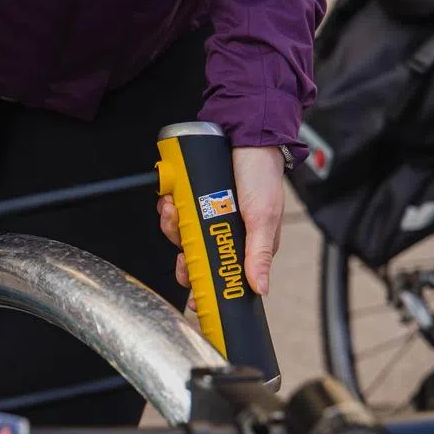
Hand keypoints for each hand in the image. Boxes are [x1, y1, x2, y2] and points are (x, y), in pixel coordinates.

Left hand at [158, 146, 284, 310]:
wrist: (247, 135)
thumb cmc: (263, 175)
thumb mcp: (264, 217)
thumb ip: (259, 253)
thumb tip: (261, 287)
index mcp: (245, 245)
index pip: (222, 275)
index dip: (206, 286)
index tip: (195, 298)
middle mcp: (223, 233)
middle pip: (195, 259)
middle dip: (184, 257)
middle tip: (182, 250)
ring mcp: (206, 217)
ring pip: (181, 235)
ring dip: (172, 226)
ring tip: (175, 210)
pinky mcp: (193, 201)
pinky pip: (175, 212)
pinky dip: (169, 208)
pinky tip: (171, 199)